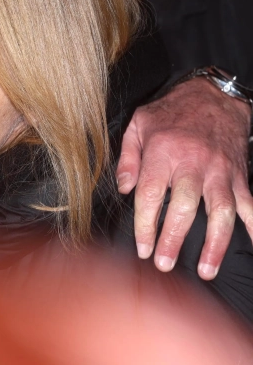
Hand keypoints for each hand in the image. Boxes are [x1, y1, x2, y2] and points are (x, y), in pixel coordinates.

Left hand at [117, 77, 251, 278]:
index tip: (142, 247)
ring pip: (220, 211)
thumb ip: (128, 158)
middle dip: (173, 239)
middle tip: (164, 263)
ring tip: (206, 269)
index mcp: (163, 152)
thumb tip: (125, 189)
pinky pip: (250, 203)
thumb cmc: (171, 112)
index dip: (145, 224)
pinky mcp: (239, 175)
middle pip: (184, 207)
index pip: (150, 194)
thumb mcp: (138, 125)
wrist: (214, 94)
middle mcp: (193, 163)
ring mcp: (220, 171)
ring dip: (214, 243)